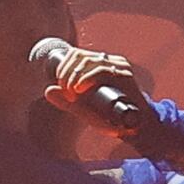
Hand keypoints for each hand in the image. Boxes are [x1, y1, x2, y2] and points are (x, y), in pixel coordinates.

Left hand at [36, 43, 152, 125]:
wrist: (135, 128)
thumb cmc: (111, 118)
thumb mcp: (83, 108)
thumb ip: (66, 100)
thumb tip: (48, 91)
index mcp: (101, 65)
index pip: (76, 55)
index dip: (63, 67)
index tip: (60, 85)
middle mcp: (110, 61)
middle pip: (79, 55)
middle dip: (66, 72)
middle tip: (65, 90)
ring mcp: (119, 66)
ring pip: (89, 60)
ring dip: (74, 76)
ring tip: (71, 92)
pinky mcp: (125, 74)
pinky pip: (102, 69)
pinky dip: (86, 78)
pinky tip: (79, 89)